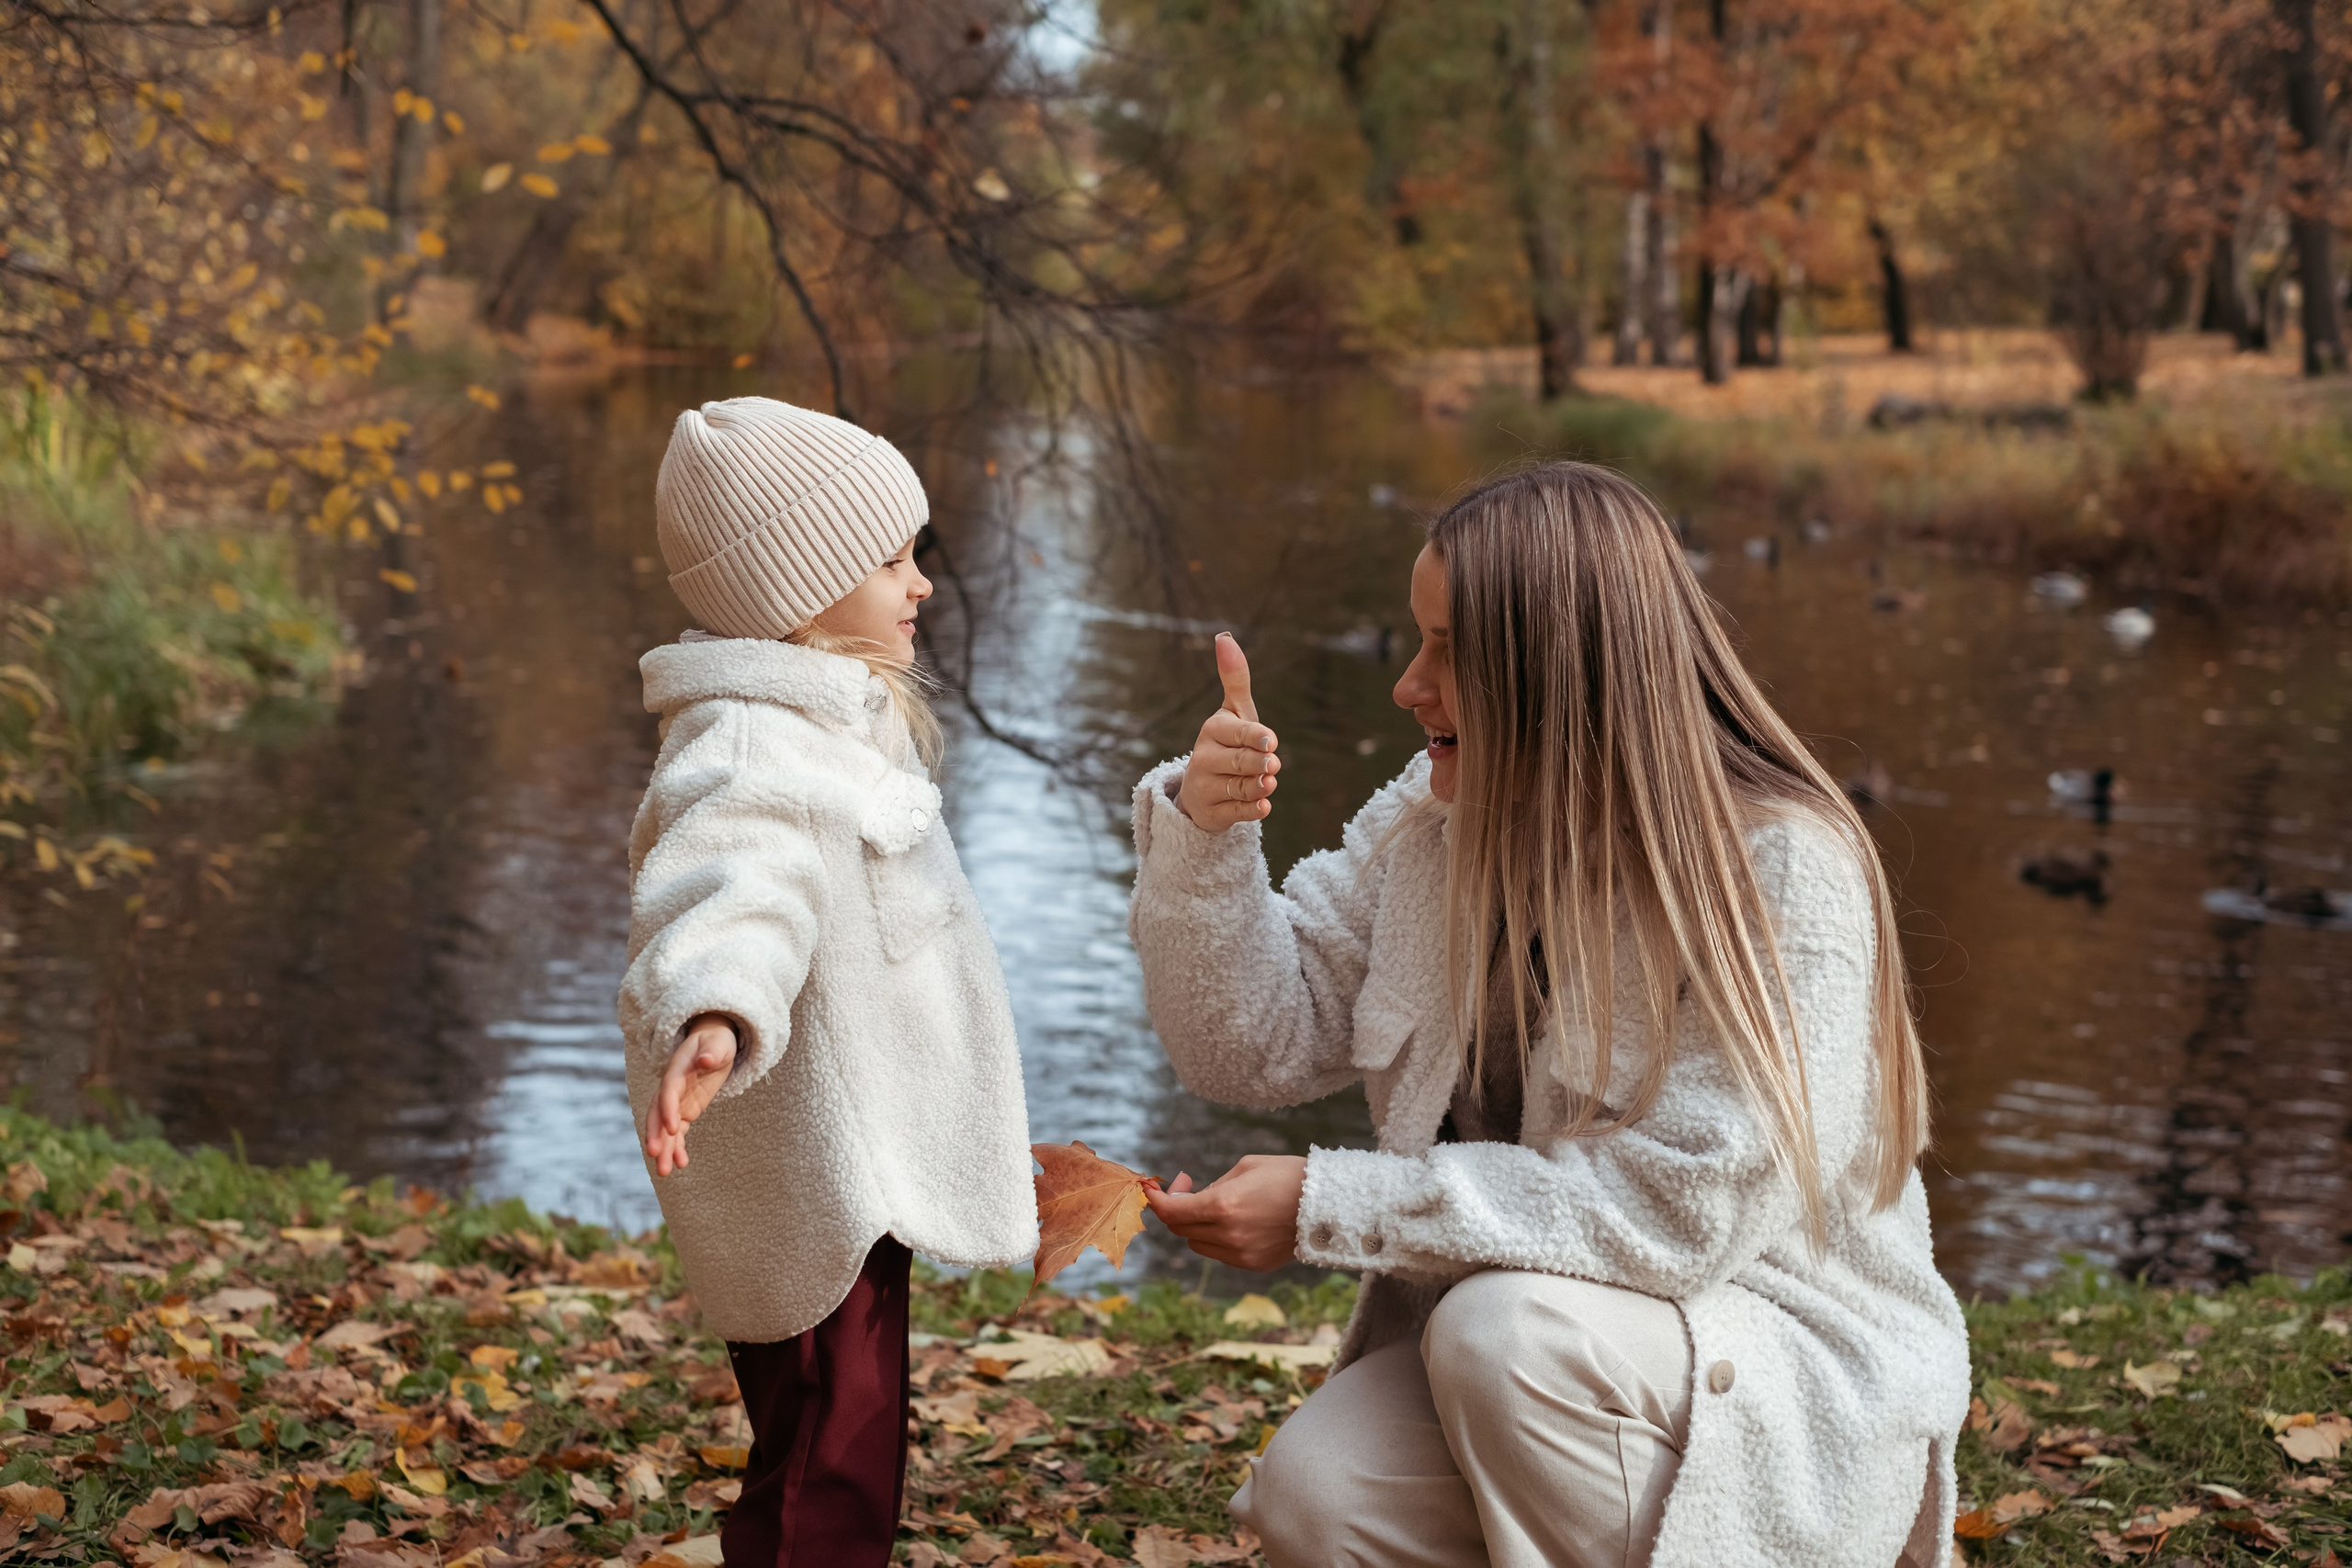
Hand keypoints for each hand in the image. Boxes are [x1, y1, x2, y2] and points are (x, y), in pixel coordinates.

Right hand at [644, 1015, 738, 1176]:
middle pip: (658, 1113)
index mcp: (677, 1070)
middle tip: (655, 1155)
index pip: (668, 1091)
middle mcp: (671, 1089)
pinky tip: (681, 1164)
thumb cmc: (717, 1041)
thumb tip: (706, 1059)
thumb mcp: (719, 1042)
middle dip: (656, 1134)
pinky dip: (677, 1148)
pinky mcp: (684, 1111)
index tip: (672, 1128)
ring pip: (664, 1128)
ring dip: (664, 1149)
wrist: (713, 1044)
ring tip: (665, 1171)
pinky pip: (677, 1133)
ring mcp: (676, 1102)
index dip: (668, 1108)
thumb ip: (713, 1051)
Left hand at [1144, 1154, 1306, 1271]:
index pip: (1172, 1211)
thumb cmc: (1289, 1176)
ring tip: (1215, 1206)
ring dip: (1196, 1225)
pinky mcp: (1253, 1266)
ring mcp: (1241, 1254)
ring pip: (1197, 1244)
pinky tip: (1237, 1221)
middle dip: (1176, 1208)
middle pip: (1180, 1230)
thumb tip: (1191, 1198)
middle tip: (1188, 1188)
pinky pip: (1221, 1254)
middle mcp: (1228, 1235)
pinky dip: (1217, 1238)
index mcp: (1223, 1206)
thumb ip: (1213, 1186)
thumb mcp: (1246, 1167)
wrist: (1329, 1205)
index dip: (1156, 1199)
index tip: (1152, 1188)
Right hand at [1177, 633, 1280, 832]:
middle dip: (1258, 763)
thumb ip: (1234, 679)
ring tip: (1269, 784)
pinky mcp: (1210, 813)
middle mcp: (1203, 757)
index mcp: (1212, 729)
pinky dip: (1252, 810)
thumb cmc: (1228, 744)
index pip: (1236, 732)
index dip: (1254, 737)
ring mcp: (1204, 787)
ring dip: (1258, 787)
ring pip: (1238, 787)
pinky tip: (1263, 806)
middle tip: (1273, 765)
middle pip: (1238, 761)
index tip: (1270, 742)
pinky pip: (1236, 812)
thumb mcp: (1234, 713)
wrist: (1203, 791)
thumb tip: (1224, 637)